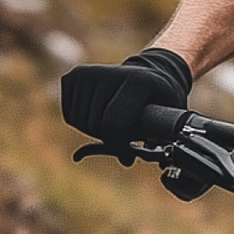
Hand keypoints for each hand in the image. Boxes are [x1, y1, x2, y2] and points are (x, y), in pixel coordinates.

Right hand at [61, 46, 191, 145]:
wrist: (146, 75)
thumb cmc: (156, 100)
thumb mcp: (164, 118)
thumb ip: (150, 139)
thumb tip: (126, 161)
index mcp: (138, 81)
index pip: (114, 123)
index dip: (120, 142)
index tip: (130, 150)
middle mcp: (109, 72)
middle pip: (95, 125)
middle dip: (108, 137)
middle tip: (123, 133)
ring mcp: (88, 73)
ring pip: (80, 122)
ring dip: (94, 130)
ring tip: (112, 120)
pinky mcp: (73, 76)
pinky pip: (69, 115)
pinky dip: (81, 121)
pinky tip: (97, 112)